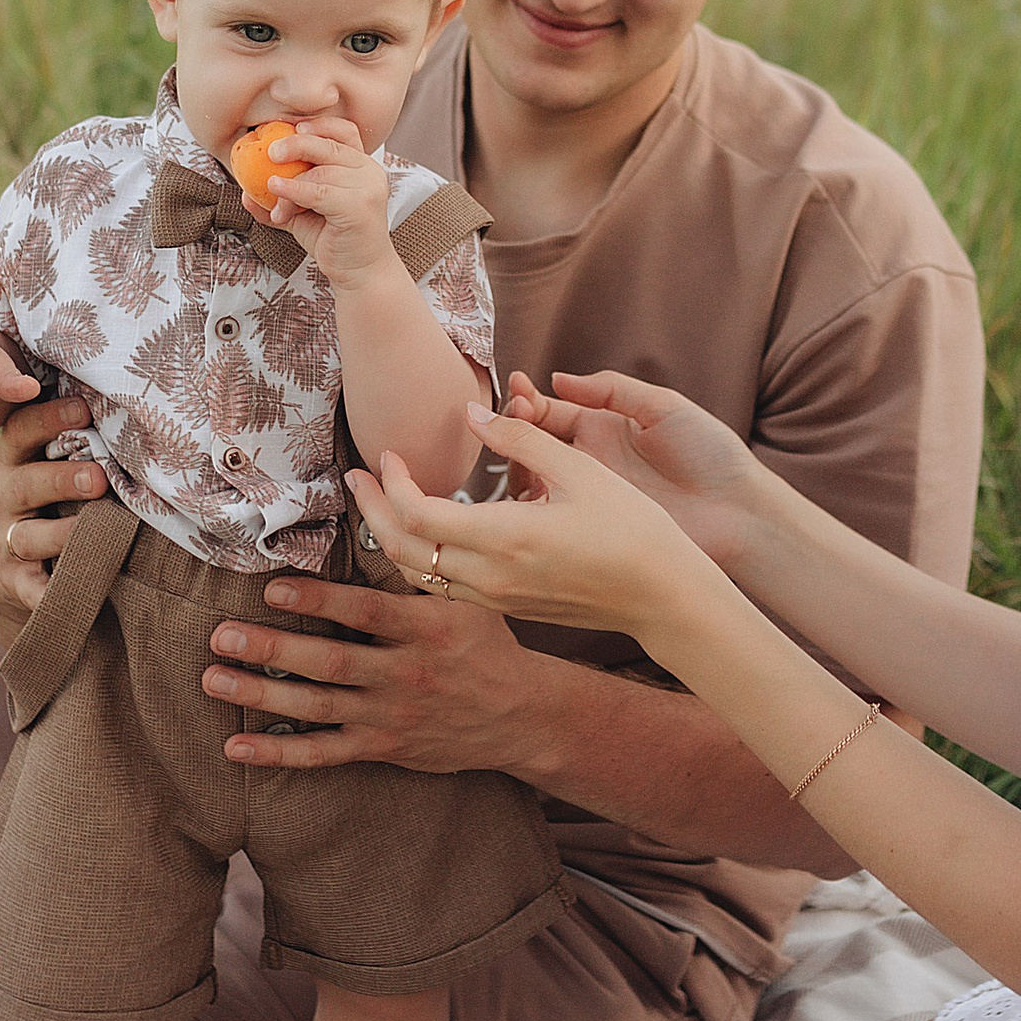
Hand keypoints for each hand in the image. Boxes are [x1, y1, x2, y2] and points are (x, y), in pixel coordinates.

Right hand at [0, 397, 109, 627]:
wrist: (0, 574)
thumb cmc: (39, 505)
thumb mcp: (37, 470)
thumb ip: (66, 443)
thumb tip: (123, 404)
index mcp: (11, 463)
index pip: (20, 432)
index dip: (49, 418)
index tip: (84, 408)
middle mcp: (2, 500)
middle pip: (26, 485)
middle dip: (61, 479)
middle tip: (98, 478)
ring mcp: (4, 543)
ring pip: (29, 537)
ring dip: (64, 534)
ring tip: (99, 530)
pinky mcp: (12, 584)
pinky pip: (31, 590)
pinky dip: (49, 594)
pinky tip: (74, 594)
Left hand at [200, 575, 554, 773]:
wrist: (520, 715)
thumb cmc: (484, 642)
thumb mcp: (466, 595)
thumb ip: (419, 559)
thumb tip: (377, 495)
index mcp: (427, 630)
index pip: (367, 613)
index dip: (319, 603)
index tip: (274, 590)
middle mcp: (406, 675)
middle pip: (332, 663)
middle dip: (273, 649)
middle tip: (224, 635)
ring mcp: (391, 716)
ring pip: (318, 708)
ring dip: (261, 694)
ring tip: (214, 678)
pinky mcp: (382, 747)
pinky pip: (324, 754)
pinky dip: (279, 752)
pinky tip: (236, 747)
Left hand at [247, 121, 391, 284]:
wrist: (359, 273)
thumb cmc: (334, 240)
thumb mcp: (303, 215)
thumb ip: (280, 200)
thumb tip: (245, 193)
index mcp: (361, 165)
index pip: (345, 131)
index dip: (318, 125)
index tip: (291, 127)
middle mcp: (369, 172)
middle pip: (330, 145)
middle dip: (296, 144)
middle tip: (270, 152)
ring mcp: (368, 188)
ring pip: (321, 171)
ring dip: (290, 185)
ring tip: (275, 205)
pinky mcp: (360, 207)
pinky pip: (320, 191)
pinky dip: (294, 190)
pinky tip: (277, 191)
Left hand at [346, 408, 715, 637]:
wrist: (664, 597)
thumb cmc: (632, 530)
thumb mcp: (580, 470)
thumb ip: (521, 438)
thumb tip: (471, 412)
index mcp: (504, 538)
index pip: (417, 515)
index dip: (392, 483)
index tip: (388, 454)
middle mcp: (491, 576)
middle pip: (401, 551)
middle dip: (372, 512)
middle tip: (357, 478)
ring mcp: (497, 598)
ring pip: (418, 575)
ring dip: (390, 538)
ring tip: (379, 504)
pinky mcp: (507, 608)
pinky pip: (444, 586)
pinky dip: (420, 558)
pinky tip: (425, 533)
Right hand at [498, 367, 771, 570]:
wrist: (739, 513)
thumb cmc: (710, 454)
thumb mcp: (664, 408)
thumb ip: (613, 390)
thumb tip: (558, 379)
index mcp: (603, 426)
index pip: (550, 410)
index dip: (527, 401)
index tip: (516, 394)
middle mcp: (590, 460)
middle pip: (533, 444)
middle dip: (515, 430)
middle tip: (511, 422)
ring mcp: (589, 496)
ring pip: (535, 481)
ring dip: (515, 467)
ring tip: (515, 458)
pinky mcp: (594, 529)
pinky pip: (551, 518)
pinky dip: (531, 509)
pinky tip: (524, 500)